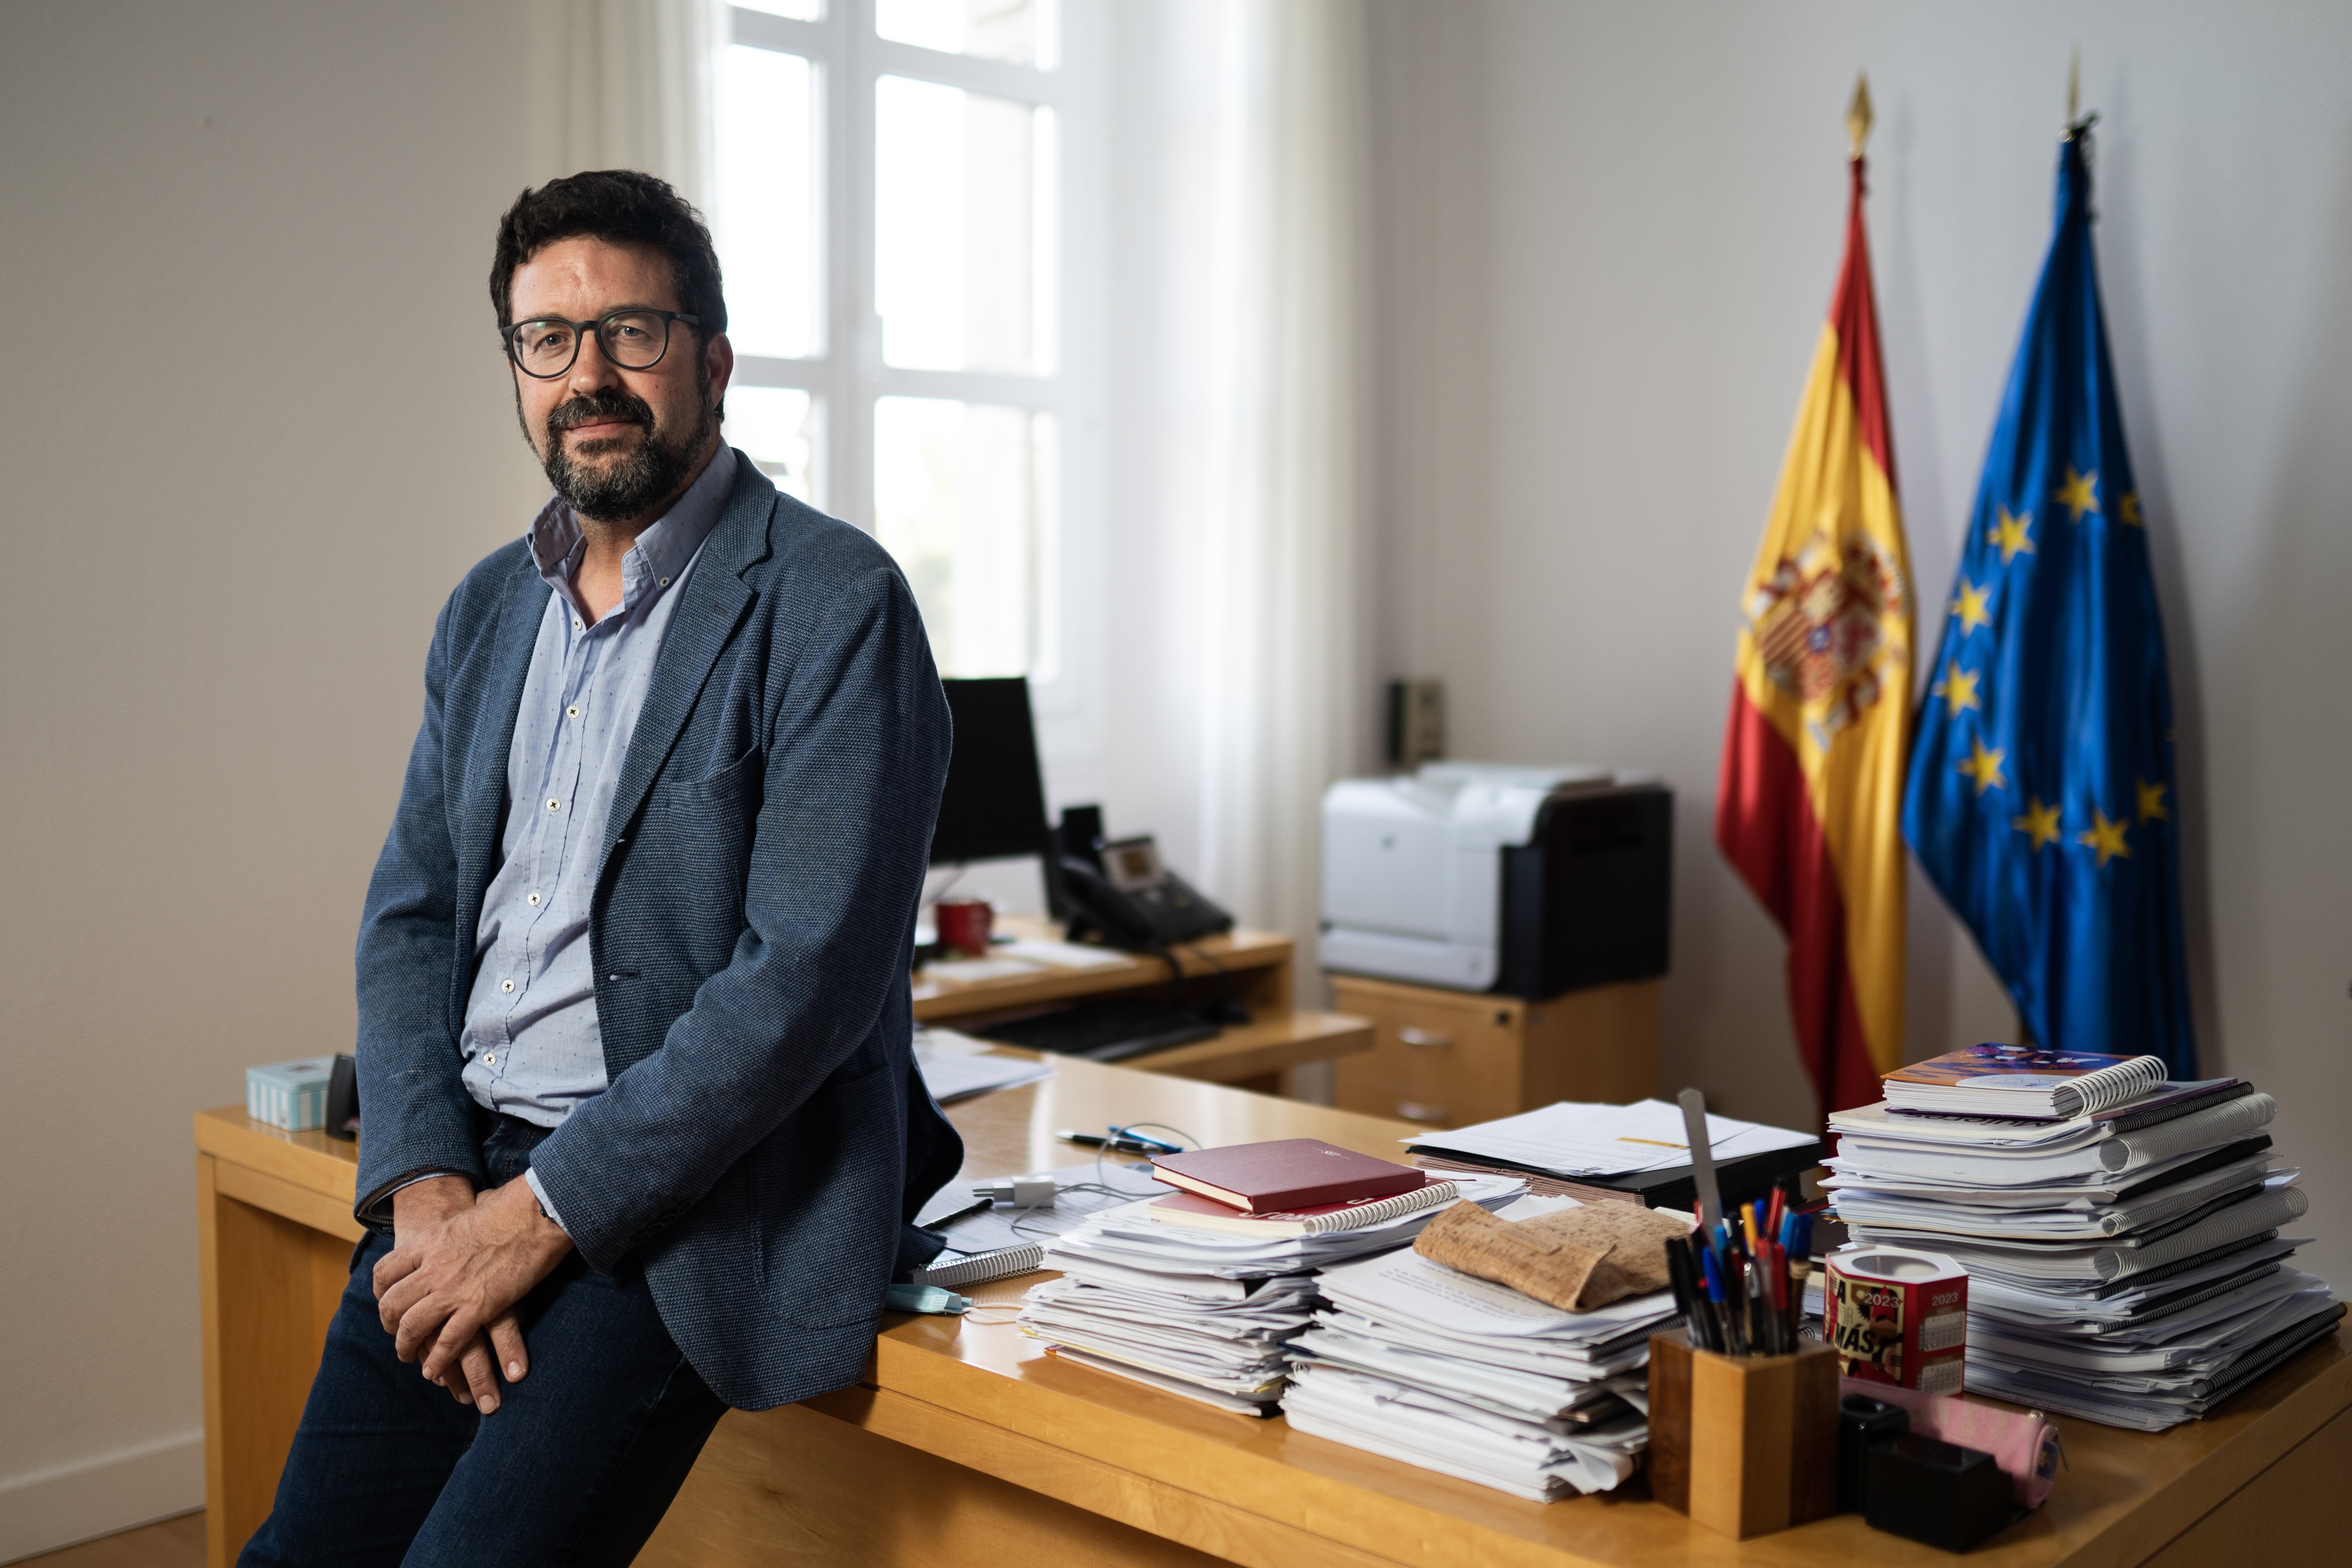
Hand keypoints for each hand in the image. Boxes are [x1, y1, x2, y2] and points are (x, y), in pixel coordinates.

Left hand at [375, 1177, 572, 1403]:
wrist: (537, 1213)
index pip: (385, 1272)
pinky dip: (438, 1360)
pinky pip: (447, 1342)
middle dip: (389, 1325)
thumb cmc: (512, 1206)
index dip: (381, 1293)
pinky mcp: (478, 1307)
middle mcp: (432, 1268)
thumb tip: (478, 1206)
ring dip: (406, 1346)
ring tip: (409, 1356)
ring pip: (412, 1327)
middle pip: (391, 1304)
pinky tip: (435, 1369)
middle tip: (397, 1334)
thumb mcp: (471, 1211)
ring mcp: (452, 1289)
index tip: (388, 1301)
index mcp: (428, 1242)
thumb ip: (462, 1223)